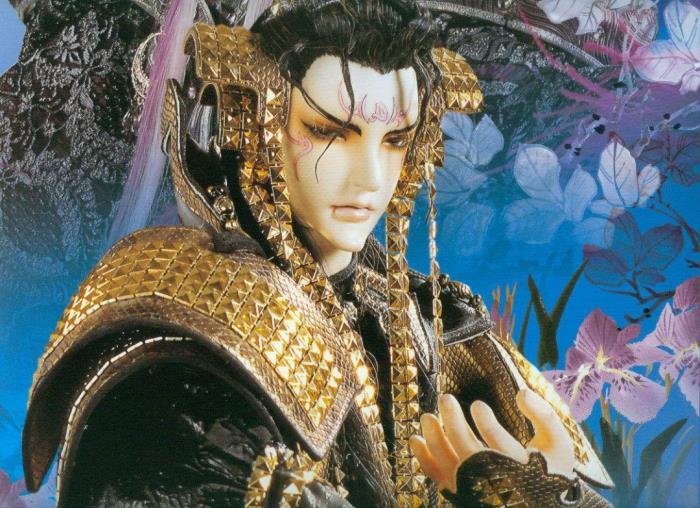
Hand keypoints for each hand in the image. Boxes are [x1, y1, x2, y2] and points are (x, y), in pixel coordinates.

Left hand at [408, 389, 574, 493]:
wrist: (540, 504)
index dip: (486, 422)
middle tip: (445, 398)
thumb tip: (522, 391)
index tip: (477, 405)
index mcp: (523, 468)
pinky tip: (416, 440)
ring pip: (449, 465)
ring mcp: (478, 489)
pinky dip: (424, 459)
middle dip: (453, 422)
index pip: (499, 444)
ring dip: (435, 438)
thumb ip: (543, 414)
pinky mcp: (463, 493)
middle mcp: (497, 481)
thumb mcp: (556, 442)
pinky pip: (438, 478)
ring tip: (427, 416)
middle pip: (469, 452)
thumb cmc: (548, 469)